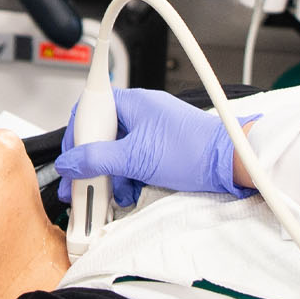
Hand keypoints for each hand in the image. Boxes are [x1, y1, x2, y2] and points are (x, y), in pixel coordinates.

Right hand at [51, 87, 251, 205]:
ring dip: (111, 176)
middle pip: (102, 137)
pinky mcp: (161, 150)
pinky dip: (128, 178)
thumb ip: (97, 160)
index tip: (71, 159)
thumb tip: (69, 163)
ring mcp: (151, 133)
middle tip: (83, 184)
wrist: (229, 164)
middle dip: (92, 164)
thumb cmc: (193, 150)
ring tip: (112, 194)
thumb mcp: (136, 158)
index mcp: (133, 104)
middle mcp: (140, 114)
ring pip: (117, 153)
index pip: (90, 112)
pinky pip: (134, 162)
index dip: (76, 137)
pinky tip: (130, 193)